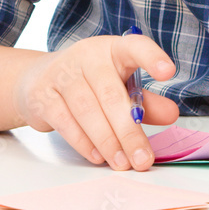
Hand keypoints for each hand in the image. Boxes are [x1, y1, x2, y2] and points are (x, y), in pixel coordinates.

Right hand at [12, 33, 177, 170]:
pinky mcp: (42, 95)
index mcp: (113, 49)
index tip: (168, 71)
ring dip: (107, 141)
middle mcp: (87, 56)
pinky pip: (65, 122)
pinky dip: (83, 142)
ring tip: (122, 163)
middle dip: (129, 131)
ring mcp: (62, 74)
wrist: (37, 79)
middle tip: (143, 159)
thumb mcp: (119, 85)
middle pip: (111, 94)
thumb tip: (171, 114)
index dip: (151, 57)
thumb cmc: (89, 83)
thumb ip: (145, 101)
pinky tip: (97, 156)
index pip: (134, 46)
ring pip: (88, 111)